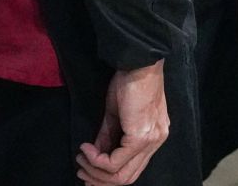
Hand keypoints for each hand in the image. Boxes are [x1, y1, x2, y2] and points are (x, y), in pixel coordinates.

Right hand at [76, 61, 167, 185]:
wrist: (139, 63)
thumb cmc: (129, 82)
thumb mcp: (116, 114)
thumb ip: (108, 136)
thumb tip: (94, 155)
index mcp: (154, 136)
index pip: (133, 169)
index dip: (108, 176)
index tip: (87, 169)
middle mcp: (156, 141)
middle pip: (128, 178)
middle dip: (100, 180)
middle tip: (80, 172)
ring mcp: (151, 140)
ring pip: (122, 175)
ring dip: (95, 171)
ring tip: (81, 159)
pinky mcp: (140, 137)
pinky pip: (115, 162)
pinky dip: (97, 160)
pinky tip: (86, 149)